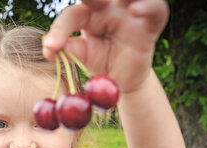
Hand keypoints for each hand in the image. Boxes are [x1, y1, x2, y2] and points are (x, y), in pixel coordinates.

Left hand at [42, 0, 168, 93]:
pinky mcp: (149, 24)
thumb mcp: (83, 57)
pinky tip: (136, 9)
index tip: (49, 49)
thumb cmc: (101, 62)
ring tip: (123, 3)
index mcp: (87, 14)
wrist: (123, 81)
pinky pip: (156, 9)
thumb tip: (51, 48)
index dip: (59, 30)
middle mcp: (108, 8)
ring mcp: (129, 13)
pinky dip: (148, 6)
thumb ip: (71, 50)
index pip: (72, 15)